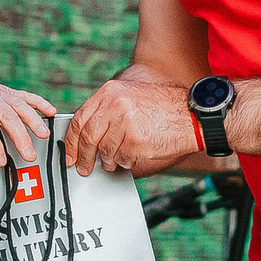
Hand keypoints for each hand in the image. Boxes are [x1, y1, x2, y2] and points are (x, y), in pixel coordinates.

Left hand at [0, 59, 57, 166]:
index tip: (1, 160)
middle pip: (7, 116)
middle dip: (20, 136)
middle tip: (29, 155)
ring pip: (19, 104)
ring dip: (33, 120)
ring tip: (44, 135)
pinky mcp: (2, 89)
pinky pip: (23, 95)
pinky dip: (38, 102)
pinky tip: (51, 111)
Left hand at [64, 78, 199, 177]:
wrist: (191, 115)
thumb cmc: (162, 108)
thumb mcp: (130, 97)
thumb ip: (107, 110)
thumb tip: (85, 133)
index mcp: (109, 92)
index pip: (80, 119)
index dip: (71, 141)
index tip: (70, 154)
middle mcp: (115, 104)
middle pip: (88, 137)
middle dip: (83, 157)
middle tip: (83, 168)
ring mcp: (125, 123)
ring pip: (104, 151)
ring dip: (108, 161)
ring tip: (116, 160)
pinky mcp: (135, 141)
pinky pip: (121, 159)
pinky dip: (124, 163)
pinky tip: (132, 156)